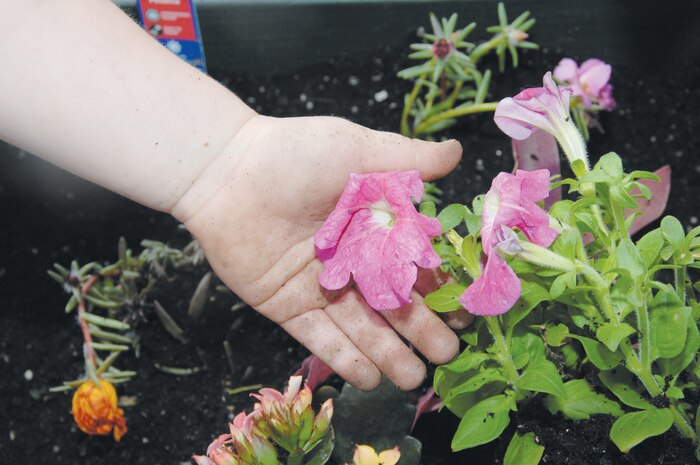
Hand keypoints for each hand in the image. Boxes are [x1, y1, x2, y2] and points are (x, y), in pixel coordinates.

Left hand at [173, 115, 463, 389]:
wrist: (226, 172)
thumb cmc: (295, 154)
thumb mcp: (358, 150)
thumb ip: (409, 158)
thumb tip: (457, 153)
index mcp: (372, 226)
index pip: (414, 264)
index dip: (440, 288)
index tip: (466, 312)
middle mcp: (350, 261)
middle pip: (391, 302)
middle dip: (420, 329)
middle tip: (447, 355)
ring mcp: (319, 287)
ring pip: (359, 326)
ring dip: (387, 353)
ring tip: (414, 379)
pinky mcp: (287, 306)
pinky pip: (319, 337)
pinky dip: (344, 358)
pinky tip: (371, 379)